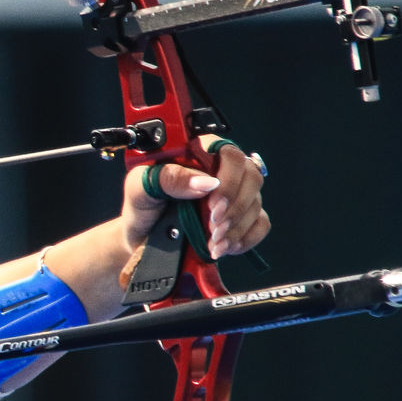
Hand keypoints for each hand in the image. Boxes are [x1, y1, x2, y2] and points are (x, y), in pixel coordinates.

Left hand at [122, 139, 269, 259]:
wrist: (141, 238)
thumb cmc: (141, 206)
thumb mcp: (141, 187)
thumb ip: (169, 178)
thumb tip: (206, 182)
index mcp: (198, 153)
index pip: (230, 154)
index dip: (228, 180)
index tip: (213, 206)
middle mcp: (220, 171)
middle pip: (251, 177)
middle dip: (235, 207)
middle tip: (213, 228)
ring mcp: (233, 195)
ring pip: (255, 203)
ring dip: (237, 227)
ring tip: (213, 243)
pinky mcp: (240, 218)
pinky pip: (260, 224)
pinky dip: (246, 237)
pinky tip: (226, 247)